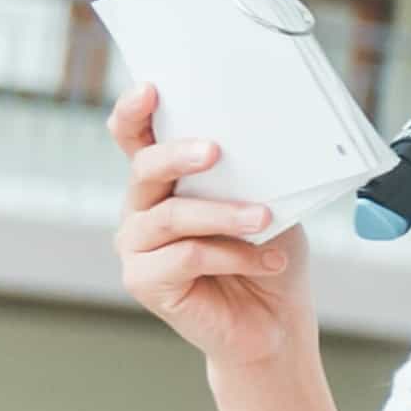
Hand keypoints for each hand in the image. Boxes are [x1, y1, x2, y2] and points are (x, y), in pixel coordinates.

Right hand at [113, 84, 320, 373]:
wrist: (275, 321)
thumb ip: (250, 176)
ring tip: (266, 219)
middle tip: (216, 151)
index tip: (152, 89)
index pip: (136, 138)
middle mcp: (142, 209)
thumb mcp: (269, 202)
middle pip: (145, 169)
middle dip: (180, 155)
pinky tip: (268, 261)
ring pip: (172, 216)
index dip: (134, 112)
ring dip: (225, 214)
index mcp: (166, 182)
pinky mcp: (144, 282)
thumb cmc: (269, 255)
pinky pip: (188, 256)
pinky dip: (234, 254)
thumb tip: (260, 142)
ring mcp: (137, 247)